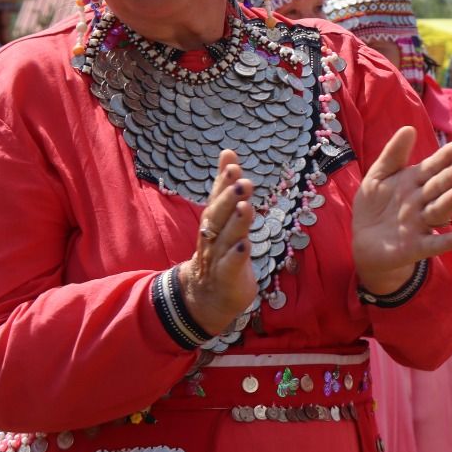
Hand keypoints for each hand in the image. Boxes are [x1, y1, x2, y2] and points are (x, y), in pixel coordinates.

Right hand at [178, 149, 257, 335]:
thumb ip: (227, 189)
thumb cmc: (220, 252)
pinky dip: (236, 257)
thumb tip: (228, 153)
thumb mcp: (225, 219)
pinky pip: (230, 267)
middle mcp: (213, 237)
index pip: (218, 196)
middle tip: (240, 178)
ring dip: (236, 222)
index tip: (230, 157)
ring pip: (226, 238)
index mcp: (214, 221)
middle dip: (228, 196)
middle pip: (219, 215)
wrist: (205, 297)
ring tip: (245, 205)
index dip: (223, 178)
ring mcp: (218, 258)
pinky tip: (244, 246)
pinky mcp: (227, 278)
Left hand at [351, 126, 451, 294]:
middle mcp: (421, 201)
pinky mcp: (416, 246)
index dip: (444, 158)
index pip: (432, 167)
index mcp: (413, 182)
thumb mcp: (378, 177)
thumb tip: (409, 128)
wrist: (364, 242)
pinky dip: (445, 242)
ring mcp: (421, 224)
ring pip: (439, 211)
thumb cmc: (374, 207)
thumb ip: (393, 155)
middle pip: (439, 187)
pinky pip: (433, 244)